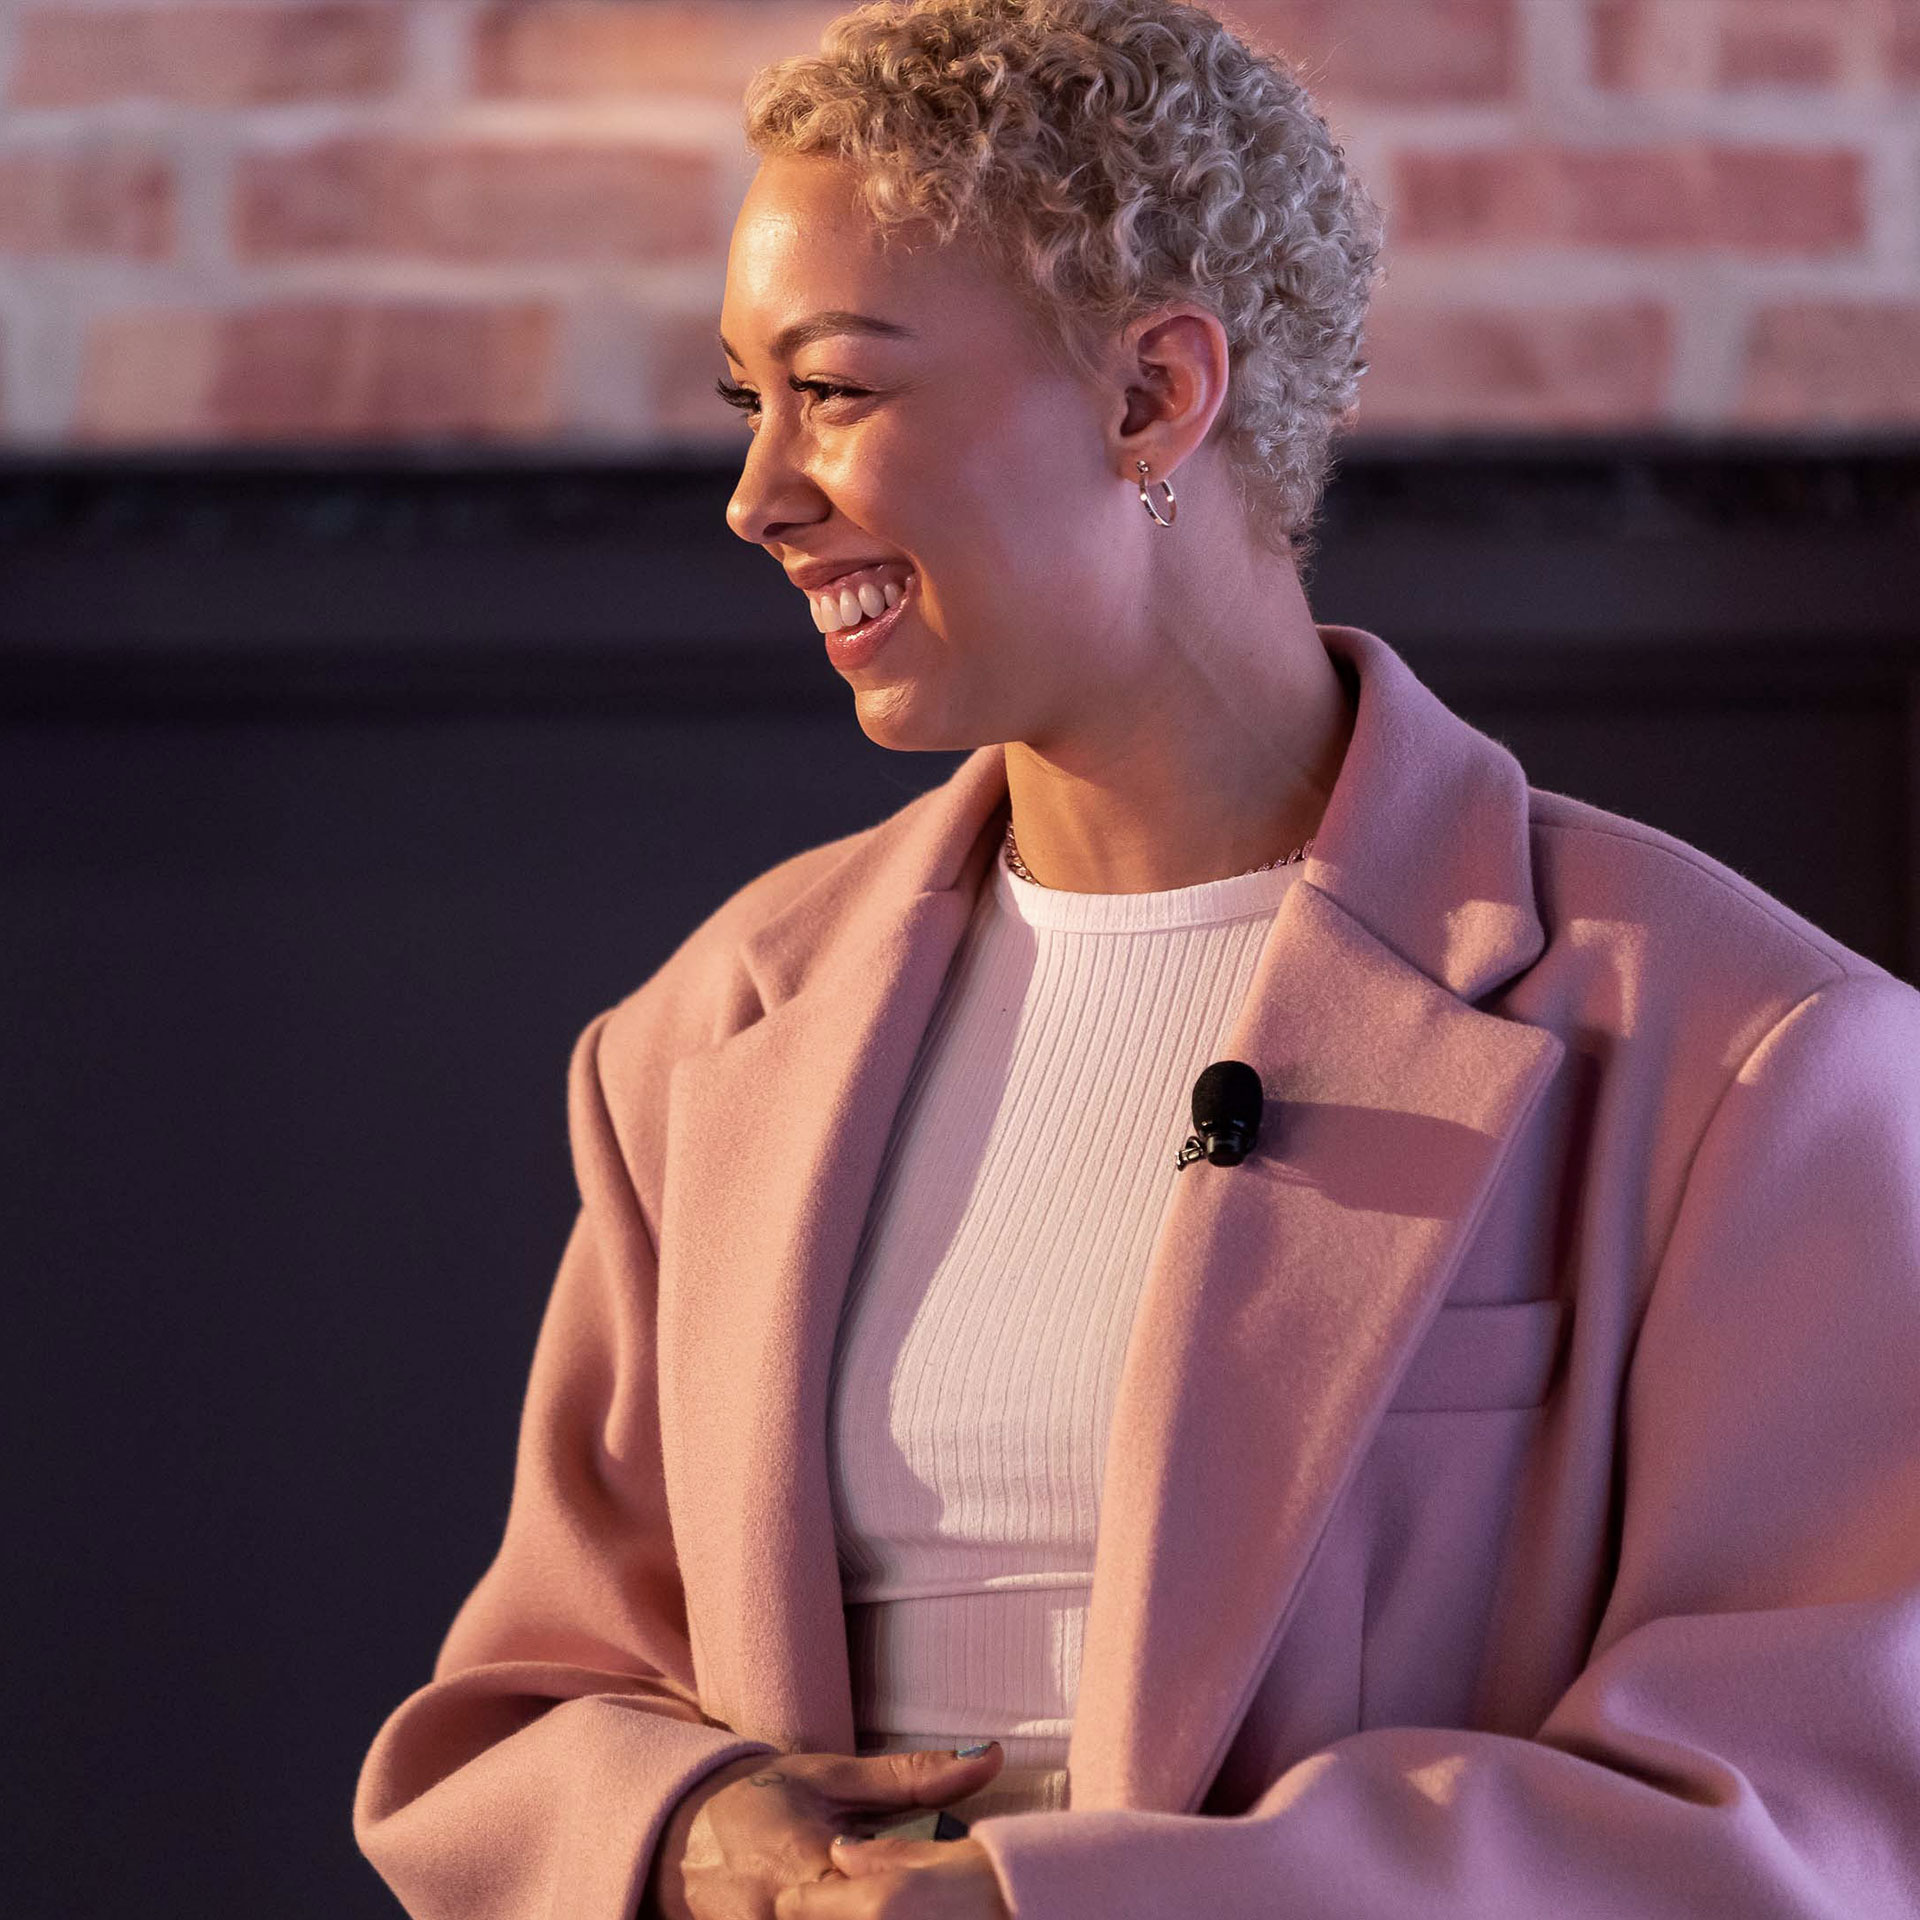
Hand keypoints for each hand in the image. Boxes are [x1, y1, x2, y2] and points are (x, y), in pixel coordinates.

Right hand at [643, 1743, 1004, 1919]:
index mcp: (807, 1866)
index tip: (971, 1882)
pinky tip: (883, 1908)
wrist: (682, 1833)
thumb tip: (989, 1758)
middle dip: (917, 1911)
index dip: (931, 1894)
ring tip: (926, 1903)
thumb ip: (912, 1777)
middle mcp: (786, 1918)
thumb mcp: (833, 1776)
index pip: (885, 1897)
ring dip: (893, 1916)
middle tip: (957, 1897)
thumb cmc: (763, 1799)